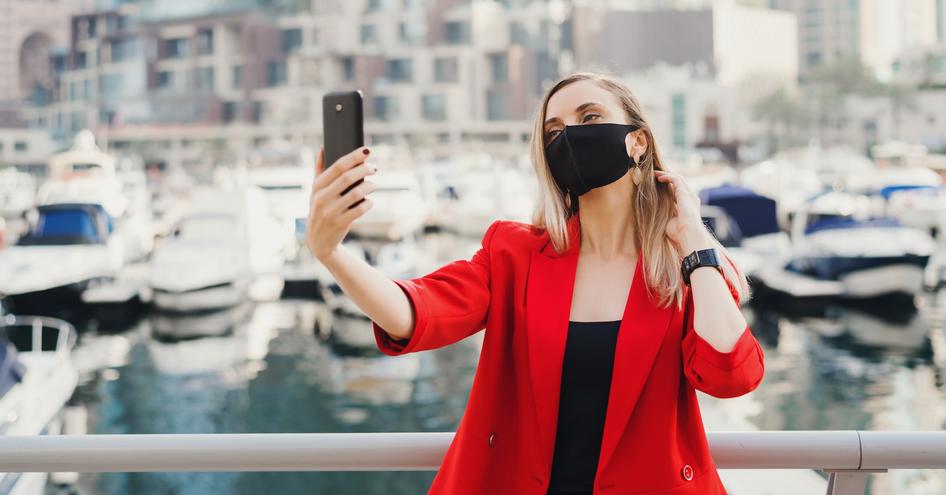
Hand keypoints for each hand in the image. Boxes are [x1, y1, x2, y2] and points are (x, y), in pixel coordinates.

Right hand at [306, 145, 376, 260]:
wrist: (319, 241)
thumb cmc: (319, 210)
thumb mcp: (315, 192)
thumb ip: (318, 170)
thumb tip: (322, 148)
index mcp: (317, 187)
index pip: (337, 166)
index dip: (354, 156)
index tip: (367, 151)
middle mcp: (322, 198)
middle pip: (348, 178)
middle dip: (365, 170)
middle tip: (374, 168)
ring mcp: (331, 211)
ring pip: (357, 193)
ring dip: (369, 186)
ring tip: (373, 185)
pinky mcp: (341, 223)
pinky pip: (360, 209)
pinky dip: (368, 203)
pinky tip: (369, 202)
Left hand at [653, 170, 709, 255]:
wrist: (688, 234)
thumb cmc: (678, 233)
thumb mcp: (668, 220)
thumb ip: (664, 212)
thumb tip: (653, 209)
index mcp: (687, 205)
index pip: (677, 191)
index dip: (667, 186)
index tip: (655, 184)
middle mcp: (690, 198)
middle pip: (678, 182)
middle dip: (666, 177)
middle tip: (653, 175)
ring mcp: (689, 194)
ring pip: (677, 178)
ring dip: (665, 174)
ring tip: (654, 173)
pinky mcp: (685, 193)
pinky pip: (676, 179)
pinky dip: (667, 176)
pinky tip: (658, 177)